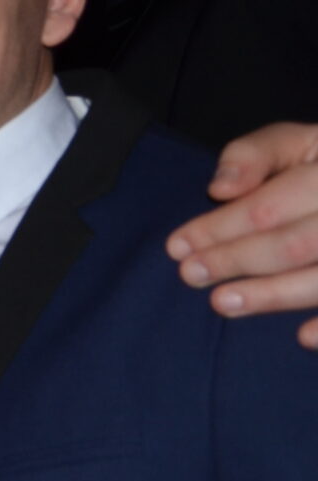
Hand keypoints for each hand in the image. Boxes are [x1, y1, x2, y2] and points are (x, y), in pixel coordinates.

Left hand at [167, 122, 317, 347]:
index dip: (218, 229)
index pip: (268, 208)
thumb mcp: (296, 143)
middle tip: (190, 275)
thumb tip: (219, 189)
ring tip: (222, 303)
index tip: (177, 246)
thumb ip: (254, 155)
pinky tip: (304, 337)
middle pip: (295, 245)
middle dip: (237, 261)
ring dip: (274, 295)